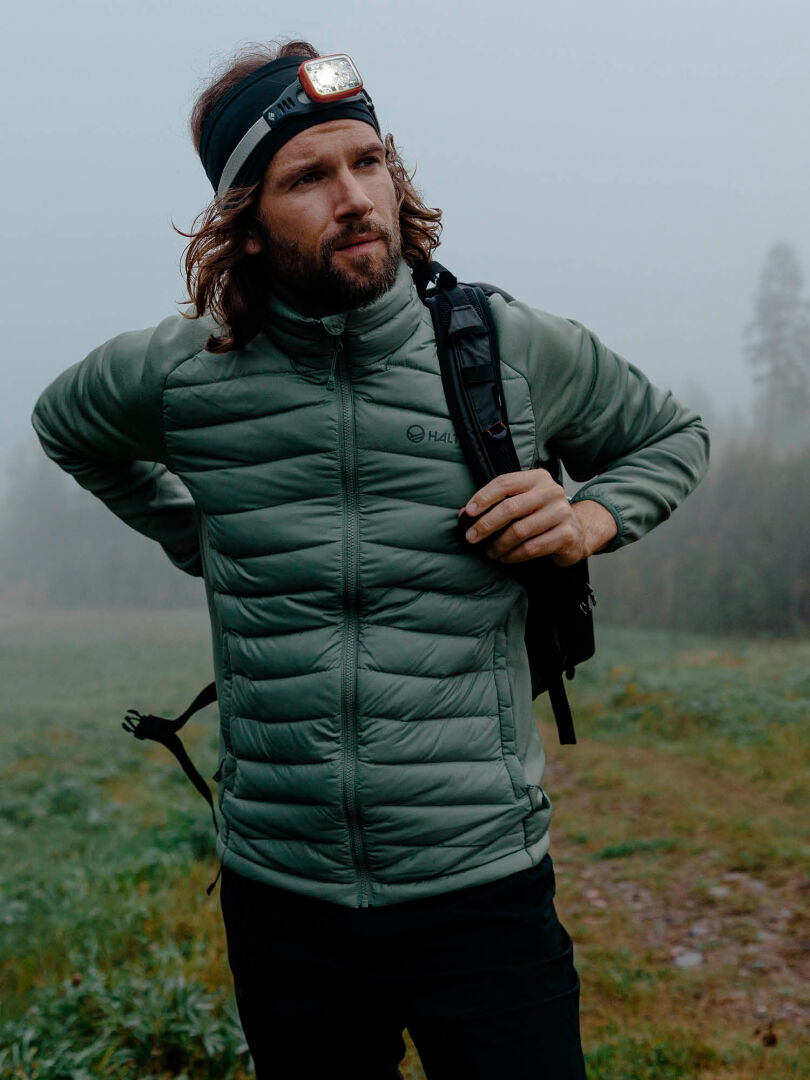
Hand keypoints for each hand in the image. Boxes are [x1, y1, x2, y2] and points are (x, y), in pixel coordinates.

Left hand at [458, 469, 617, 565]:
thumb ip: (497, 503)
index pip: (505, 483)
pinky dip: (514, 555)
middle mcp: (551, 492)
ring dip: (500, 544)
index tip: (469, 512)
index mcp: (537, 478)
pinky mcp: (566, 534)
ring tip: (490, 551)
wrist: (577, 531)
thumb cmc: (542, 514)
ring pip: (520, 530)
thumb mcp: (523, 501)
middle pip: (511, 508)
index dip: (484, 497)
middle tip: (472, 537)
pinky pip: (532, 547)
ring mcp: (561, 513)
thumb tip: (466, 513)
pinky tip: (505, 557)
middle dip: (486, 524)